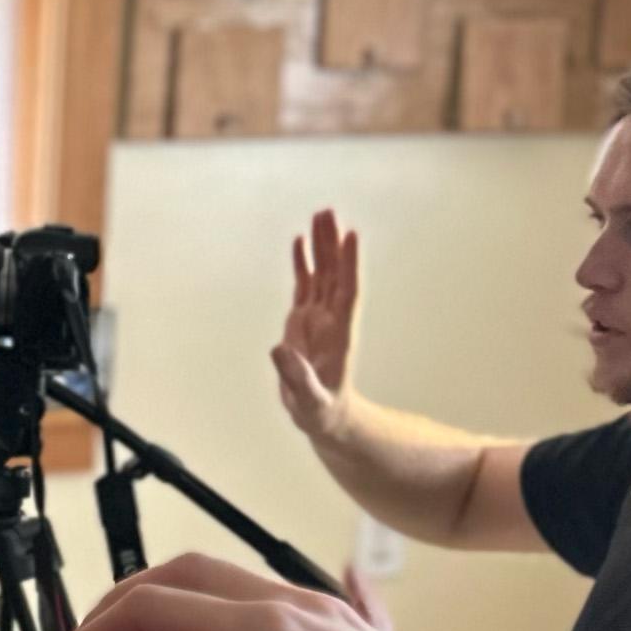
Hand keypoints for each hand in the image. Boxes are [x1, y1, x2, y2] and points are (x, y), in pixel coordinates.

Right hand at [270, 208, 362, 442]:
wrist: (325, 417)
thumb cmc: (321, 412)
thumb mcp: (310, 402)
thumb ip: (296, 377)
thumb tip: (279, 349)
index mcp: (339, 334)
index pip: (347, 292)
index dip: (349, 265)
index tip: (351, 237)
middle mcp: (332, 319)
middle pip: (335, 274)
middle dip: (333, 244)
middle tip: (328, 213)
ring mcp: (318, 317)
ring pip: (323, 274)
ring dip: (322, 246)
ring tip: (319, 215)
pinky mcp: (304, 320)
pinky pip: (305, 285)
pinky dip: (303, 263)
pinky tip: (300, 242)